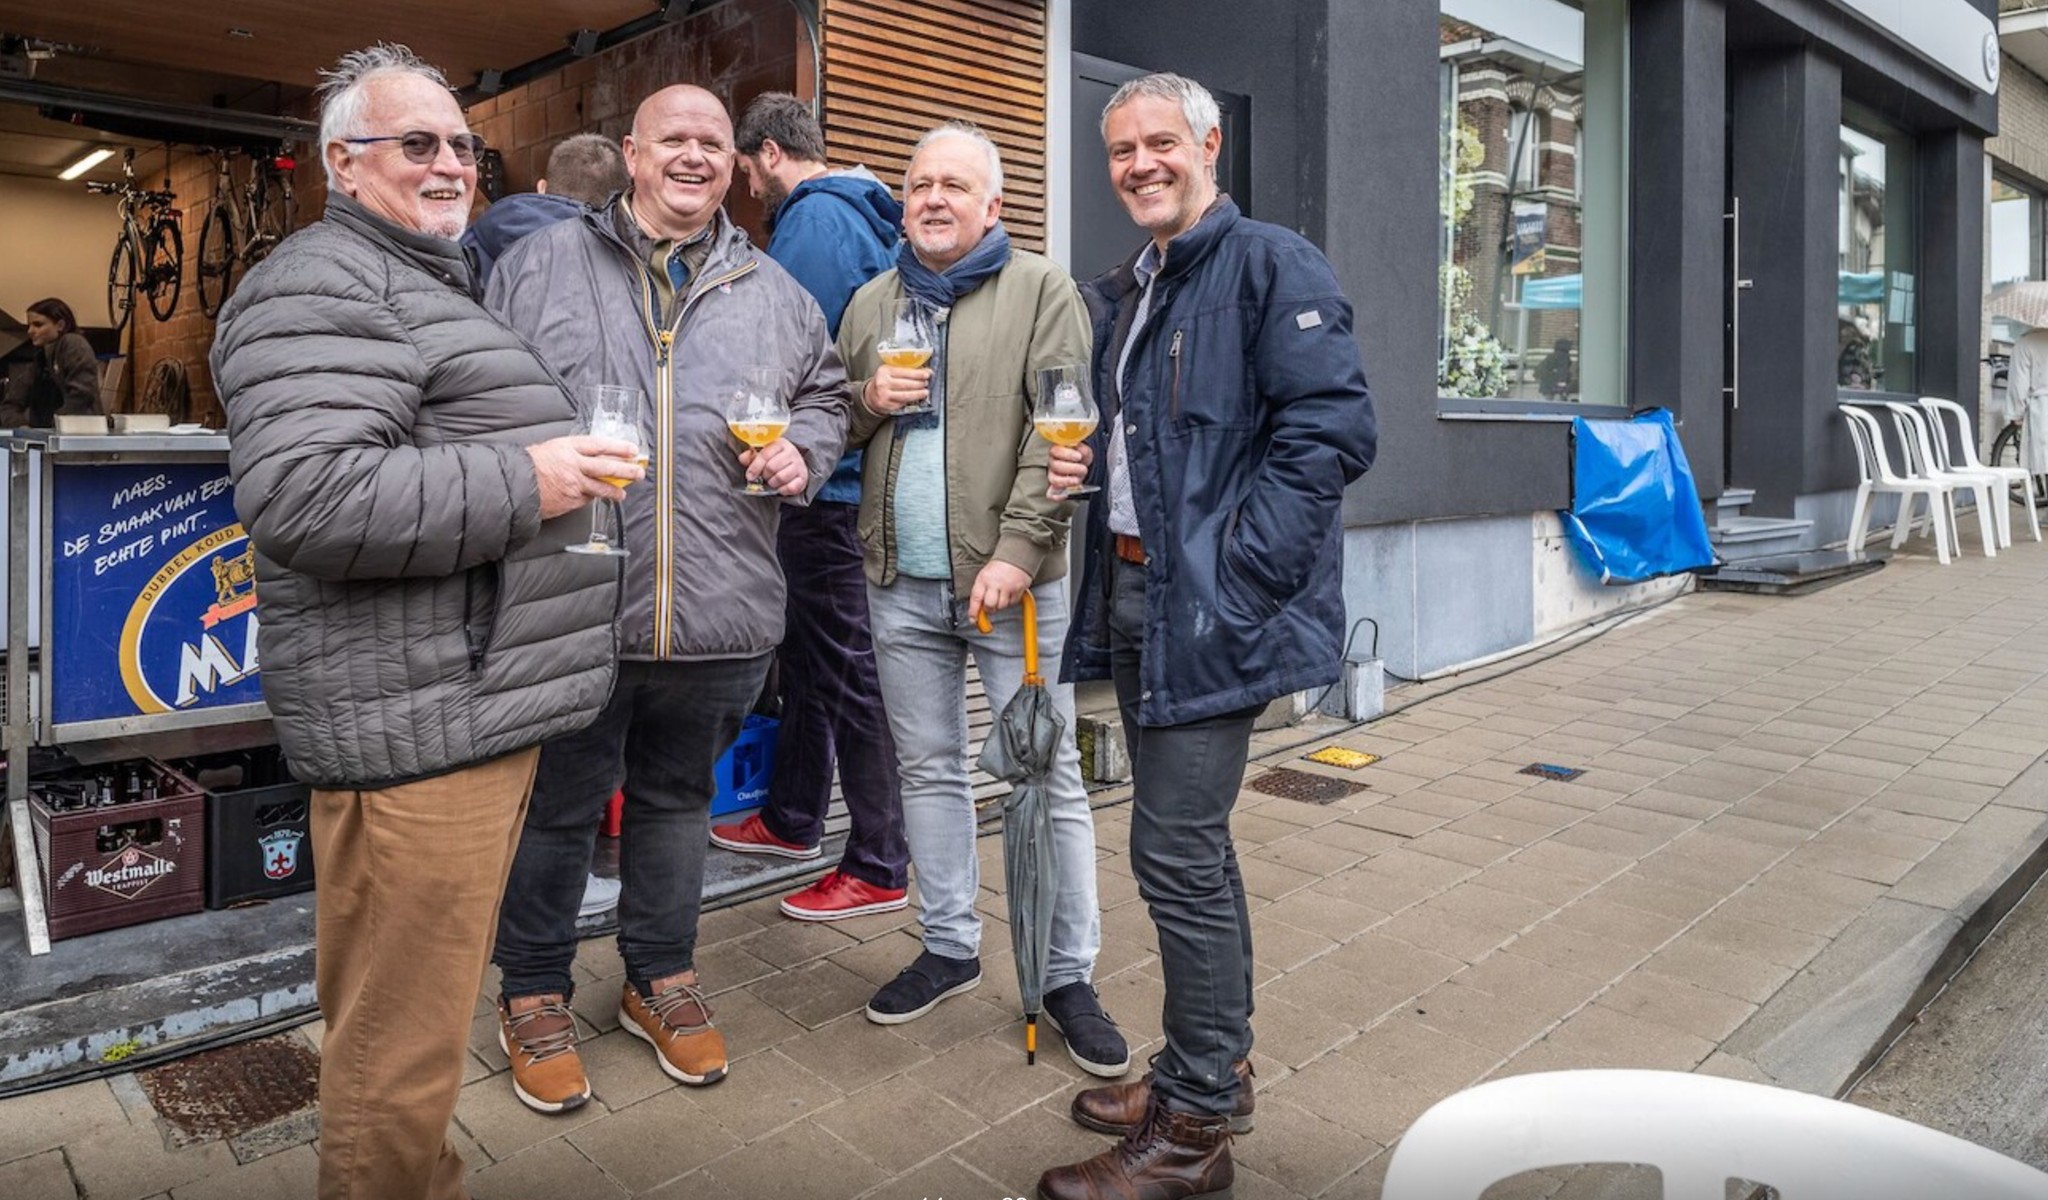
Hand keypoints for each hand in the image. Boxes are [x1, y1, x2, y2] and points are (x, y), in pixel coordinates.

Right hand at [527, 435, 643, 519]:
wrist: (513, 485)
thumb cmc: (527, 465)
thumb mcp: (549, 448)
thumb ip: (570, 452)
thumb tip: (587, 457)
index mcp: (568, 448)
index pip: (600, 445)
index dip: (619, 448)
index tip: (632, 450)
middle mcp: (574, 465)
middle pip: (608, 466)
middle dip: (627, 470)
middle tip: (638, 471)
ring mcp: (574, 484)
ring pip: (602, 488)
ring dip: (616, 491)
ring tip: (623, 493)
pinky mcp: (571, 500)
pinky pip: (587, 500)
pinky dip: (592, 498)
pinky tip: (596, 499)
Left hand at [738, 438, 807, 495]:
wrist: (796, 464)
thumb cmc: (776, 459)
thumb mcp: (764, 454)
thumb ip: (751, 456)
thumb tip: (742, 458)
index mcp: (779, 444)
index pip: (765, 454)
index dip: (755, 466)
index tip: (750, 476)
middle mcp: (791, 452)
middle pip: (772, 467)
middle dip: (765, 475)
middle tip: (764, 477)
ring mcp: (799, 465)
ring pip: (781, 477)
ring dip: (773, 482)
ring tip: (772, 481)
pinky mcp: (803, 477)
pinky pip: (791, 487)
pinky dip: (783, 490)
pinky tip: (780, 487)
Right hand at [861, 365, 930, 414]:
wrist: (871, 396)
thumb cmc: (883, 382)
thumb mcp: (890, 372)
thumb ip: (905, 370)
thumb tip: (924, 370)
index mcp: (884, 371)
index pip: (904, 372)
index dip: (918, 373)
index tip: (927, 374)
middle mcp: (883, 383)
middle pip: (906, 384)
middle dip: (919, 383)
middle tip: (926, 383)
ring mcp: (885, 395)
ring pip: (906, 395)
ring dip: (918, 394)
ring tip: (925, 392)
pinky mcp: (888, 405)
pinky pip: (903, 403)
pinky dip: (911, 400)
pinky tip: (916, 398)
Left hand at [968, 560, 1032, 621]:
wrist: (1015, 556)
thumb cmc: (998, 567)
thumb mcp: (984, 576)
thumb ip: (980, 591)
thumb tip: (977, 609)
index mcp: (984, 579)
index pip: (976, 599)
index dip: (973, 612)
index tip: (973, 620)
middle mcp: (995, 583)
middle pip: (990, 605)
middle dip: (989, 609)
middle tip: (990, 605)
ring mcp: (1008, 586)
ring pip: (1002, 606)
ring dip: (1000, 605)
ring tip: (1001, 595)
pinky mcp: (1018, 589)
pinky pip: (1013, 603)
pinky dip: (1010, 601)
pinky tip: (1009, 592)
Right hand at [1047, 442, 1093, 497]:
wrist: (1082, 464)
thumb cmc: (1080, 455)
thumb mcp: (1083, 450)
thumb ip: (1082, 450)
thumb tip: (1080, 453)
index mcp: (1057, 450)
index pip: (1056, 451)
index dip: (1067, 454)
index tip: (1079, 457)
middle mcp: (1052, 462)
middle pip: (1056, 466)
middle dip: (1072, 468)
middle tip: (1083, 469)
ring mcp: (1052, 475)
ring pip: (1054, 479)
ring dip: (1068, 481)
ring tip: (1078, 479)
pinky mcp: (1055, 487)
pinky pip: (1051, 494)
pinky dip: (1057, 496)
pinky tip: (1065, 495)